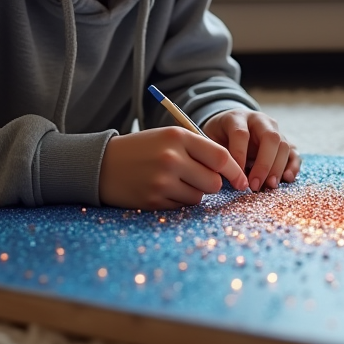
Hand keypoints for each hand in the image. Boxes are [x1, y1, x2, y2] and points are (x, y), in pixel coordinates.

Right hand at [98, 127, 248, 209]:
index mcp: (177, 137)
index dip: (235, 171)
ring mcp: (162, 181)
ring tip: (174, 181)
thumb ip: (198, 149)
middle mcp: (171, 158)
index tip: (241, 180)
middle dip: (211, 183)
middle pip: (214, 182)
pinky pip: (182, 207)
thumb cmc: (142, 149)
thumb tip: (231, 171)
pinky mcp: (154, 200)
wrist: (102, 164)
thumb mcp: (168, 137)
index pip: (220, 157)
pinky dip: (178, 201)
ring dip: (193, 192)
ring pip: (199, 197)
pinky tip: (163, 190)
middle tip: (197, 177)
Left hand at [202, 109, 300, 191]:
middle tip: (255, 185)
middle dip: (264, 164)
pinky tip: (287, 178)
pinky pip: (293, 153)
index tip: (236, 177)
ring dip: (277, 168)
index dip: (239, 156)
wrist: (229, 125)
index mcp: (237, 117)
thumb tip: (227, 176)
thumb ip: (218, 154)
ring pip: (283, 145)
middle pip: (270, 137)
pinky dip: (293, 166)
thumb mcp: (211, 140)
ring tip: (269, 186)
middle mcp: (259, 120)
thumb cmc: (218, 136)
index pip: (241, 134)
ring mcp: (275, 129)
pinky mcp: (284, 141)